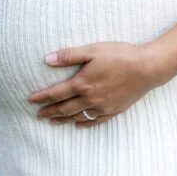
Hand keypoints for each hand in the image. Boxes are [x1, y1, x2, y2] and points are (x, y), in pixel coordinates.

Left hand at [28, 42, 163, 126]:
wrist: (147, 68)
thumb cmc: (120, 55)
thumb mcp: (93, 50)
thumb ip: (69, 56)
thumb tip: (47, 59)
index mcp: (82, 83)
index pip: (56, 93)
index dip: (42, 97)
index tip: (30, 100)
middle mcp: (89, 99)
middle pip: (64, 108)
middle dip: (49, 111)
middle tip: (38, 115)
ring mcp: (102, 107)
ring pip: (77, 116)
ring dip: (63, 119)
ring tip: (53, 121)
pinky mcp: (113, 110)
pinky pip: (94, 121)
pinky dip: (83, 124)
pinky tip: (78, 125)